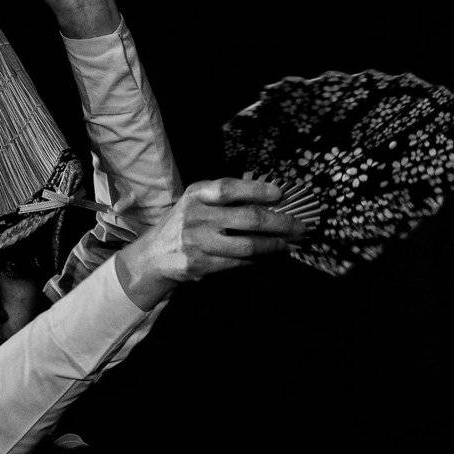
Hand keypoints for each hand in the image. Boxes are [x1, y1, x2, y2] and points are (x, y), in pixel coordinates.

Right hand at [115, 179, 311, 309]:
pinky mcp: (200, 265)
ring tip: (289, 244)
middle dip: (280, 223)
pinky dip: (257, 260)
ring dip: (274, 246)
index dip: (257, 190)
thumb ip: (225, 199)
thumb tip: (271, 199)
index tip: (280, 193)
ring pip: (247, 245)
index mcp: (196, 194)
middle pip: (247, 219)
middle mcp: (196, 216)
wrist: (154, 255)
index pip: (229, 189)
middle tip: (299, 226)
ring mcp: (197, 243)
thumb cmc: (185, 223)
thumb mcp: (197, 202)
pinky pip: (238, 262)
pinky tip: (268, 256)